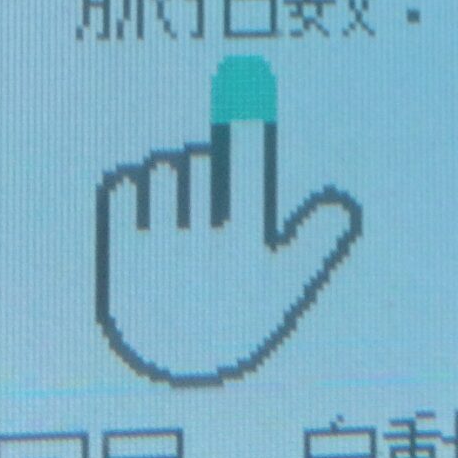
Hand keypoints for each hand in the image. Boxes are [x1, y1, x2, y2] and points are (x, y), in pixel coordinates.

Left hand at [94, 56, 363, 383]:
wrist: (174, 370)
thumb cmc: (239, 322)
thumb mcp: (289, 289)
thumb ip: (318, 242)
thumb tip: (341, 207)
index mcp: (246, 244)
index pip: (248, 159)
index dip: (248, 123)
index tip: (248, 87)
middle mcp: (199, 244)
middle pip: (200, 164)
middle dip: (205, 175)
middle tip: (207, 200)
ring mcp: (153, 248)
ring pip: (162, 172)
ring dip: (171, 183)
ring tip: (178, 213)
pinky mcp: (116, 253)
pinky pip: (124, 190)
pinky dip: (134, 195)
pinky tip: (147, 220)